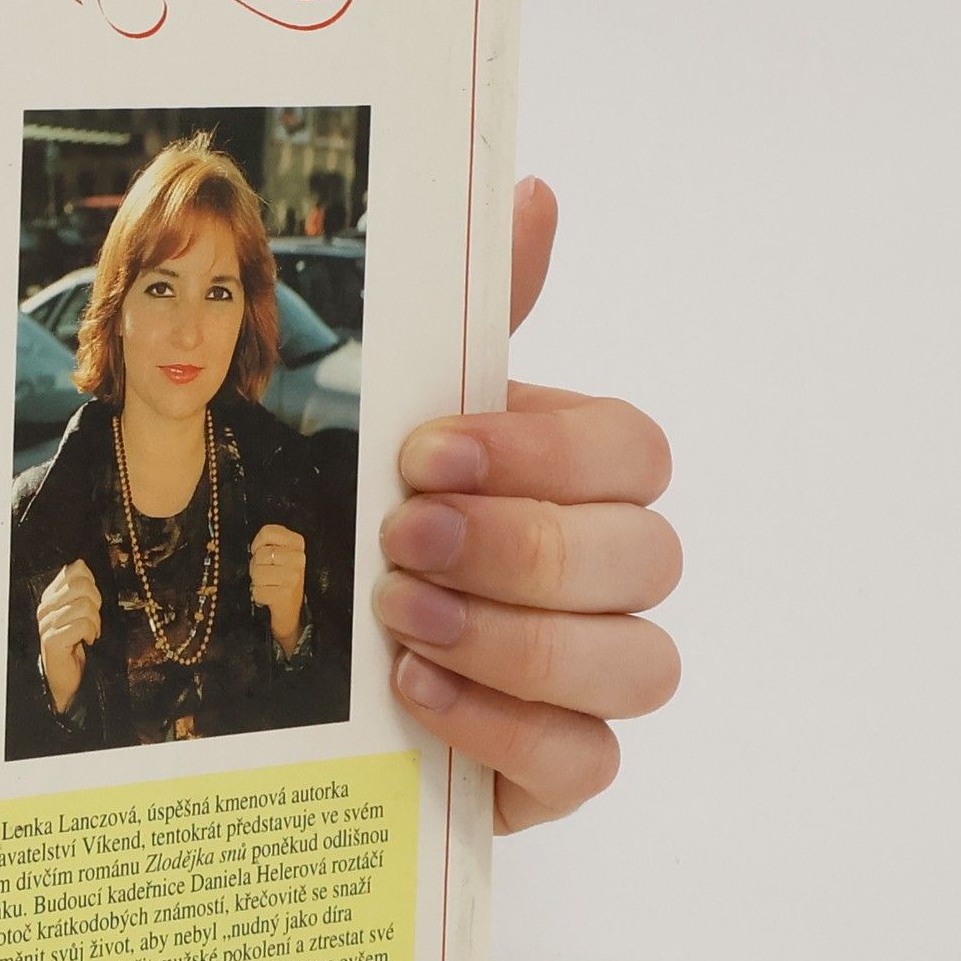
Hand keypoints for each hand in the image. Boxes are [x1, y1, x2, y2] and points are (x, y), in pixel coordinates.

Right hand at [37, 559, 101, 715]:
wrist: (68, 678)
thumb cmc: (76, 644)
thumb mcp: (81, 612)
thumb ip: (81, 589)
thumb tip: (81, 564)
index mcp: (51, 597)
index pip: (74, 570)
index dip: (92, 584)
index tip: (90, 602)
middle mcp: (46, 607)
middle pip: (82, 585)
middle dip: (96, 603)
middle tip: (93, 621)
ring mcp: (47, 624)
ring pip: (84, 605)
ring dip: (95, 622)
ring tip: (89, 633)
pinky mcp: (52, 640)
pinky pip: (82, 624)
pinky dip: (90, 633)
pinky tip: (85, 641)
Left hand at [249, 522, 307, 649]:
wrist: (293, 609)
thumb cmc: (282, 579)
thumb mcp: (281, 554)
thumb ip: (269, 543)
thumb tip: (256, 547)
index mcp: (297, 543)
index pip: (268, 532)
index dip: (257, 544)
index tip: (261, 552)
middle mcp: (298, 558)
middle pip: (260, 554)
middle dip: (256, 566)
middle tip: (267, 574)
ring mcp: (293, 577)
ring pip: (257, 573)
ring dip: (257, 582)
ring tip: (268, 585)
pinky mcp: (285, 595)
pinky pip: (257, 591)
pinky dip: (259, 596)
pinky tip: (269, 596)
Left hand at [373, 178, 681, 833]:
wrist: (315, 670)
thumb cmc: (372, 527)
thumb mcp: (398, 422)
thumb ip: (474, 324)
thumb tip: (534, 192)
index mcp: (582, 480)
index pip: (631, 452)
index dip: (542, 452)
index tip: (424, 454)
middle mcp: (612, 577)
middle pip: (646, 556)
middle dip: (520, 546)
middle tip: (401, 539)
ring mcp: (598, 679)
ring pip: (640, 664)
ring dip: (515, 638)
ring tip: (401, 618)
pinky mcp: (562, 768)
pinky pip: (588, 761)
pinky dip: (505, 727)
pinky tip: (418, 693)